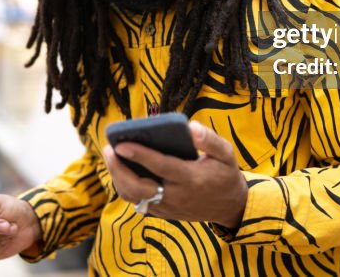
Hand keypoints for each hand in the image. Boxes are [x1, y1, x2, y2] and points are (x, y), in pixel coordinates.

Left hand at [102, 121, 248, 227]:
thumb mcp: (227, 154)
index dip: (139, 155)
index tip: (120, 144)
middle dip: (119, 169)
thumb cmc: (225, 174)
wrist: (230, 207)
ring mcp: (168, 207)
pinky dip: (126, 187)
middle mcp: (177, 196)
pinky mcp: (164, 213)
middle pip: (139, 187)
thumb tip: (190, 126)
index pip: (161, 167)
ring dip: (118, 178)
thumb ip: (210, 140)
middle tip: (108, 149)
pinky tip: (121, 170)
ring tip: (111, 157)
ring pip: (135, 197)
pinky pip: (139, 202)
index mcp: (191, 179)